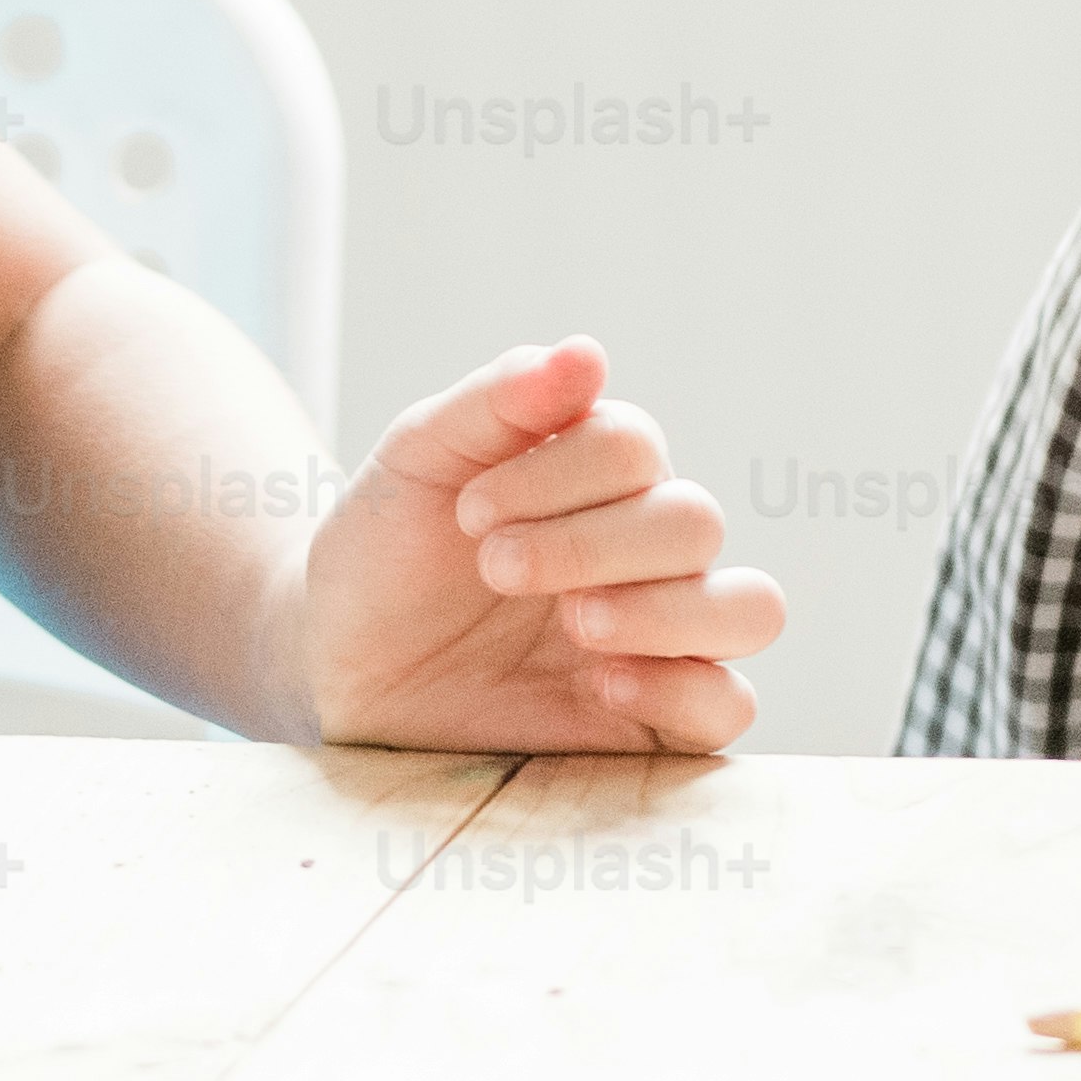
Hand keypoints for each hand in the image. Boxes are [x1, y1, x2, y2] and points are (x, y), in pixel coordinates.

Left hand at [297, 338, 779, 753]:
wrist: (332, 663)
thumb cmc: (383, 552)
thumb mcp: (417, 460)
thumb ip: (499, 402)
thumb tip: (587, 354)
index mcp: (600, 479)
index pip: (635, 449)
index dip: (560, 473)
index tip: (466, 514)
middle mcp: (644, 553)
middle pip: (694, 522)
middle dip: (593, 542)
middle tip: (495, 567)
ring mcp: (658, 638)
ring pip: (748, 607)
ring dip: (665, 608)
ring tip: (578, 621)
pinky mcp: (650, 726)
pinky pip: (728, 707)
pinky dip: (684, 687)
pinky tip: (602, 681)